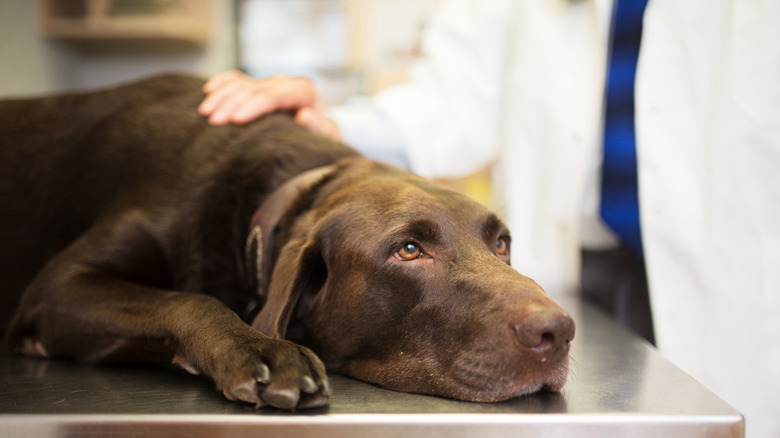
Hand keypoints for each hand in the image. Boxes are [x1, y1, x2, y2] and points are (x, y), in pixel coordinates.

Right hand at [198, 70, 340, 140]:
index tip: (236, 120)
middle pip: (253, 88)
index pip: (274, 95)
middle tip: (213, 121)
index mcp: (303, 91)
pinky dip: (222, 83)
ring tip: (205, 113)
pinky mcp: (259, 86)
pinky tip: (208, 91)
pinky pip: (237, 79)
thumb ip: (319, 127)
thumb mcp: (327, 138)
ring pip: (241, 83)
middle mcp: (286, 83)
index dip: (254, 106)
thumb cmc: (322, 140)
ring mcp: (270, 83)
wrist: (319, 134)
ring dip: (222, 96)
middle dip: (231, 103)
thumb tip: (305, 115)